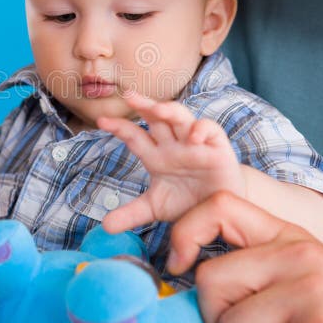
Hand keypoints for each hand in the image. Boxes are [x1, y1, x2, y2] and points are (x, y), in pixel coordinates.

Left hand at [96, 91, 243, 233]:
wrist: (221, 209)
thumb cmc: (187, 202)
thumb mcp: (156, 208)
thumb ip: (131, 214)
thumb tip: (104, 226)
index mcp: (156, 155)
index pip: (134, 136)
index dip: (119, 127)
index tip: (101, 121)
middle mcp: (173, 144)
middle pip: (156, 118)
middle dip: (144, 105)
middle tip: (128, 96)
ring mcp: (195, 143)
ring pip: (181, 117)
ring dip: (169, 111)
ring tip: (157, 109)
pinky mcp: (217, 147)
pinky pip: (210, 129)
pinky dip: (202, 130)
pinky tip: (193, 137)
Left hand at [169, 191, 322, 322]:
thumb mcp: (305, 276)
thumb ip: (257, 268)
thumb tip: (188, 275)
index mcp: (291, 237)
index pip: (220, 206)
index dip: (185, 232)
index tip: (177, 264)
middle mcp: (298, 256)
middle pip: (212, 279)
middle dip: (215, 316)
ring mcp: (309, 293)